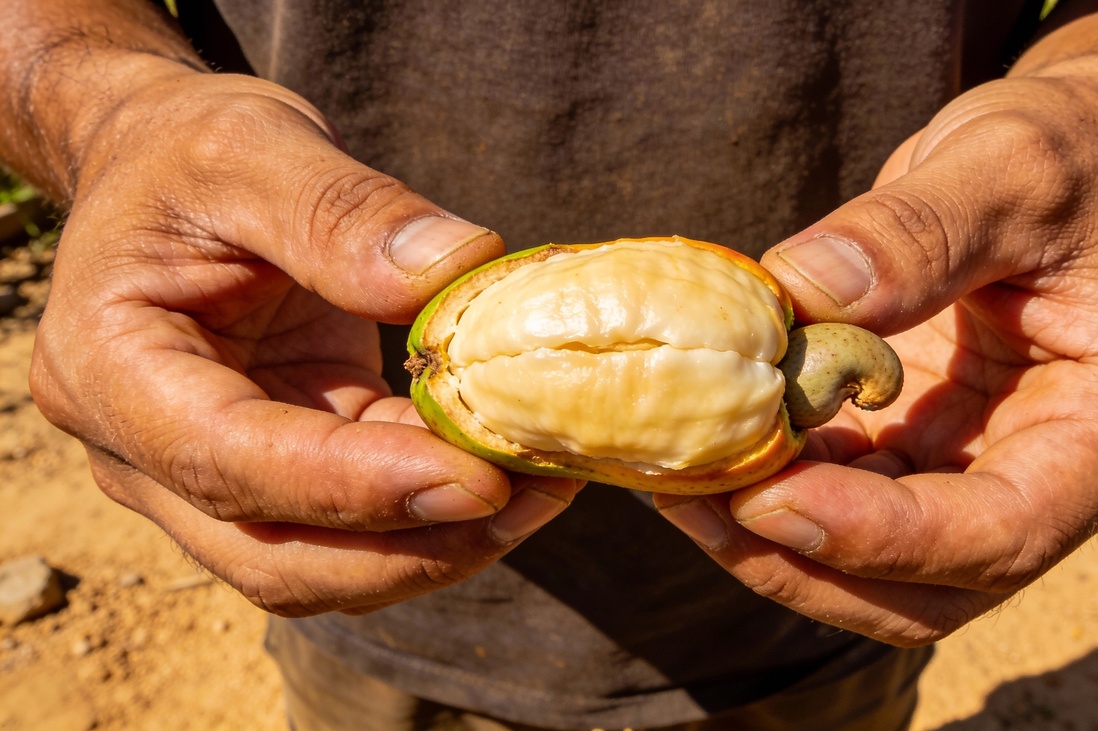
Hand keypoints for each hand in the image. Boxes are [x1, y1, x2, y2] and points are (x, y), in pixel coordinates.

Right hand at [29, 66, 581, 615]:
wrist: (162, 171)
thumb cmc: (187, 150)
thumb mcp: (249, 145)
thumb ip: (339, 209)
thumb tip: (457, 269)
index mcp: (110, 368)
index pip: (228, 460)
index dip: (355, 486)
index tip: (478, 479)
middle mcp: (144, 450)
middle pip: (274, 555)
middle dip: (410, 548)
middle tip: (532, 497)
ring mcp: (210, 472)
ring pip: (321, 563)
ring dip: (436, 544)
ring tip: (545, 486)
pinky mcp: (281, 465)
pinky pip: (358, 517)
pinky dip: (436, 504)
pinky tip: (512, 460)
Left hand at [654, 75, 1097, 644]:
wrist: (1065, 149)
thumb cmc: (1060, 152)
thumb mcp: (1005, 165)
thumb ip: (913, 232)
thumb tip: (797, 293)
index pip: (1009, 528)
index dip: (886, 536)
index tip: (770, 501)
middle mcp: (1059, 473)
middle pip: (938, 585)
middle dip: (811, 562)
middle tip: (700, 506)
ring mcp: (988, 471)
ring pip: (884, 570)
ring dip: (778, 543)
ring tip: (680, 483)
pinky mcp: (928, 452)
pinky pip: (850, 505)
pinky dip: (781, 493)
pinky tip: (713, 452)